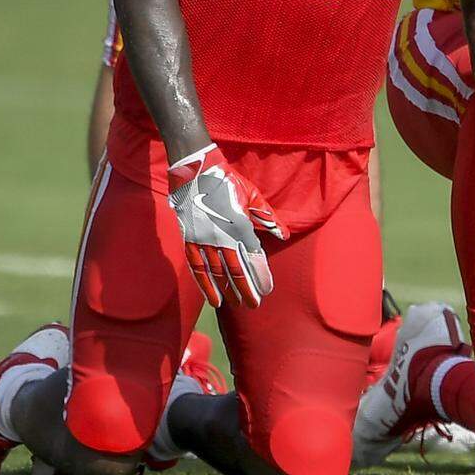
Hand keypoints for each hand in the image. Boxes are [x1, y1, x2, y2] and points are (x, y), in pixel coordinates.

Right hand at [167, 144, 285, 308]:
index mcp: (240, 224)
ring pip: (217, 272)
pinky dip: (205, 285)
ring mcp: (204, 238)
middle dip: (246, 288)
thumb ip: (268, 218)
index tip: (268, 289)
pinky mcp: (190, 239)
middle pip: (236, 269)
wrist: (196, 170)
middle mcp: (222, 235)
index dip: (260, 275)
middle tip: (255, 304)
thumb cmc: (228, 182)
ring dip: (227, 290)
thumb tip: (284, 235)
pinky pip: (198, 267)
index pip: (253, 256)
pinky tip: (213, 299)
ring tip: (237, 304)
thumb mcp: (253, 196)